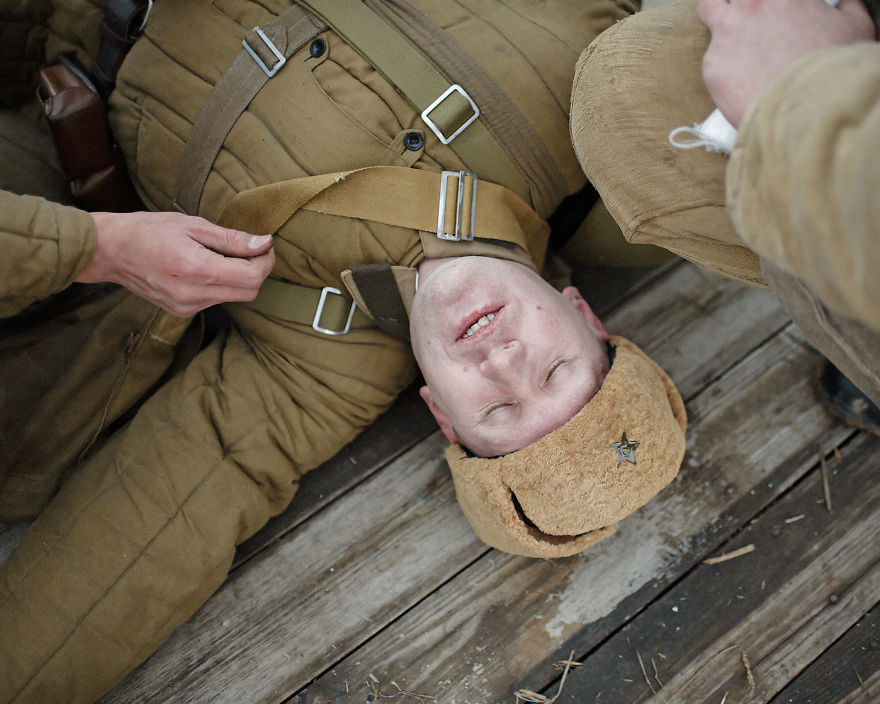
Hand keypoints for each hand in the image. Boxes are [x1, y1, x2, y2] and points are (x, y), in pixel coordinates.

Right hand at [78, 211, 274, 315]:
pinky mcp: (182, 312)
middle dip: (256, 270)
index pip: (251, 277)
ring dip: (238, 277)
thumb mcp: (193, 225)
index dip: (265, 261)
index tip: (264, 245)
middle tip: (249, 248)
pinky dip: (220, 284)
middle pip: (249, 291)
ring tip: (217, 254)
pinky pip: (216, 300)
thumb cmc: (149, 230)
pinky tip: (204, 267)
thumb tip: (263, 243)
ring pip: (234, 297)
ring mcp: (186, 307)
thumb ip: (231, 239)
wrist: (110, 251)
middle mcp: (192, 294)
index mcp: (196, 269)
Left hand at [697, 0, 874, 126]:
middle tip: (745, 16)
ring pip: (708, 11)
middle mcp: (750, 5)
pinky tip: (739, 81)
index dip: (769, 4)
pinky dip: (722, 69)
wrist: (807, 108)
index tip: (774, 12)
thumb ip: (843, 10)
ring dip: (719, 20)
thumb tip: (843, 6)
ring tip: (733, 43)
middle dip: (734, 3)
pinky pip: (711, 60)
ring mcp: (726, 33)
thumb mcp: (853, 28)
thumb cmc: (831, 68)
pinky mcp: (712, 64)